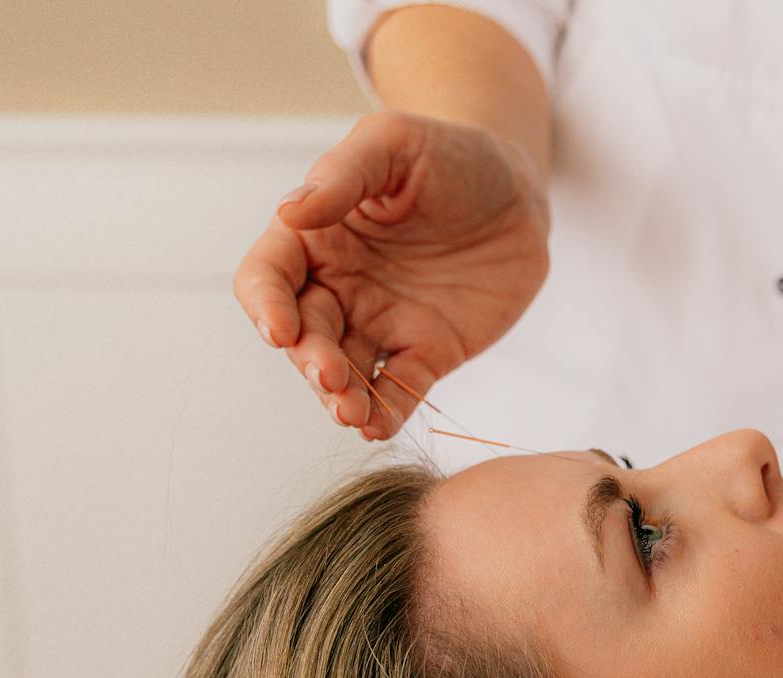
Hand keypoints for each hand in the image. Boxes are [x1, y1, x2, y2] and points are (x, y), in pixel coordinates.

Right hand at [235, 110, 550, 440]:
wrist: (517, 191)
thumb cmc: (448, 155)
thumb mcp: (394, 144)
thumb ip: (344, 175)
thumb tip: (290, 211)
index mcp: (315, 237)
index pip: (267, 278)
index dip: (265, 306)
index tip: (280, 328)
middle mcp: (338, 287)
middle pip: (304, 335)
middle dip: (311, 361)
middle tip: (331, 377)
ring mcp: (380, 324)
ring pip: (345, 373)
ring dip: (341, 398)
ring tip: (352, 414)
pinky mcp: (427, 352)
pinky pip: (399, 390)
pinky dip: (387, 413)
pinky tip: (378, 428)